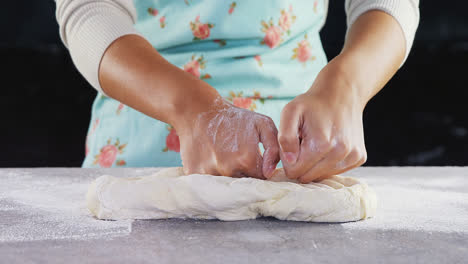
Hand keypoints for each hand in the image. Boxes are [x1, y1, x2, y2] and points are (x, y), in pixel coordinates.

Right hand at [176, 93, 279, 178]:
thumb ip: (274, 148)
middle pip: (243, 184)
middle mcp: (228, 169)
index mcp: (247, 159)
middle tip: (237, 155)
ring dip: (227, 175)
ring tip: (223, 156)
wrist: (198, 111)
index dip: (260, 169)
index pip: (261, 178)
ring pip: (226, 184)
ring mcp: (209, 172)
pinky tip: (210, 159)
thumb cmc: (234, 118)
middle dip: (244, 173)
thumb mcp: (262, 124)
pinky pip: (208, 182)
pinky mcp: (194, 173)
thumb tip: (270, 173)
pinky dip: (211, 174)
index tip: (254, 159)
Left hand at [277, 57, 367, 182]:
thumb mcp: (290, 112)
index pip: (294, 171)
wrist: (342, 93)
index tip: (294, 142)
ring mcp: (352, 157)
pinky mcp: (359, 158)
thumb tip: (290, 161)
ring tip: (317, 141)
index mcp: (321, 145)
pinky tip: (329, 144)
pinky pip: (335, 171)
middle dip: (301, 162)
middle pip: (307, 176)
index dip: (288, 158)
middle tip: (304, 141)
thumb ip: (285, 137)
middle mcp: (339, 153)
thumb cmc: (312, 103)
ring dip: (315, 163)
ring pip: (321, 176)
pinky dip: (328, 162)